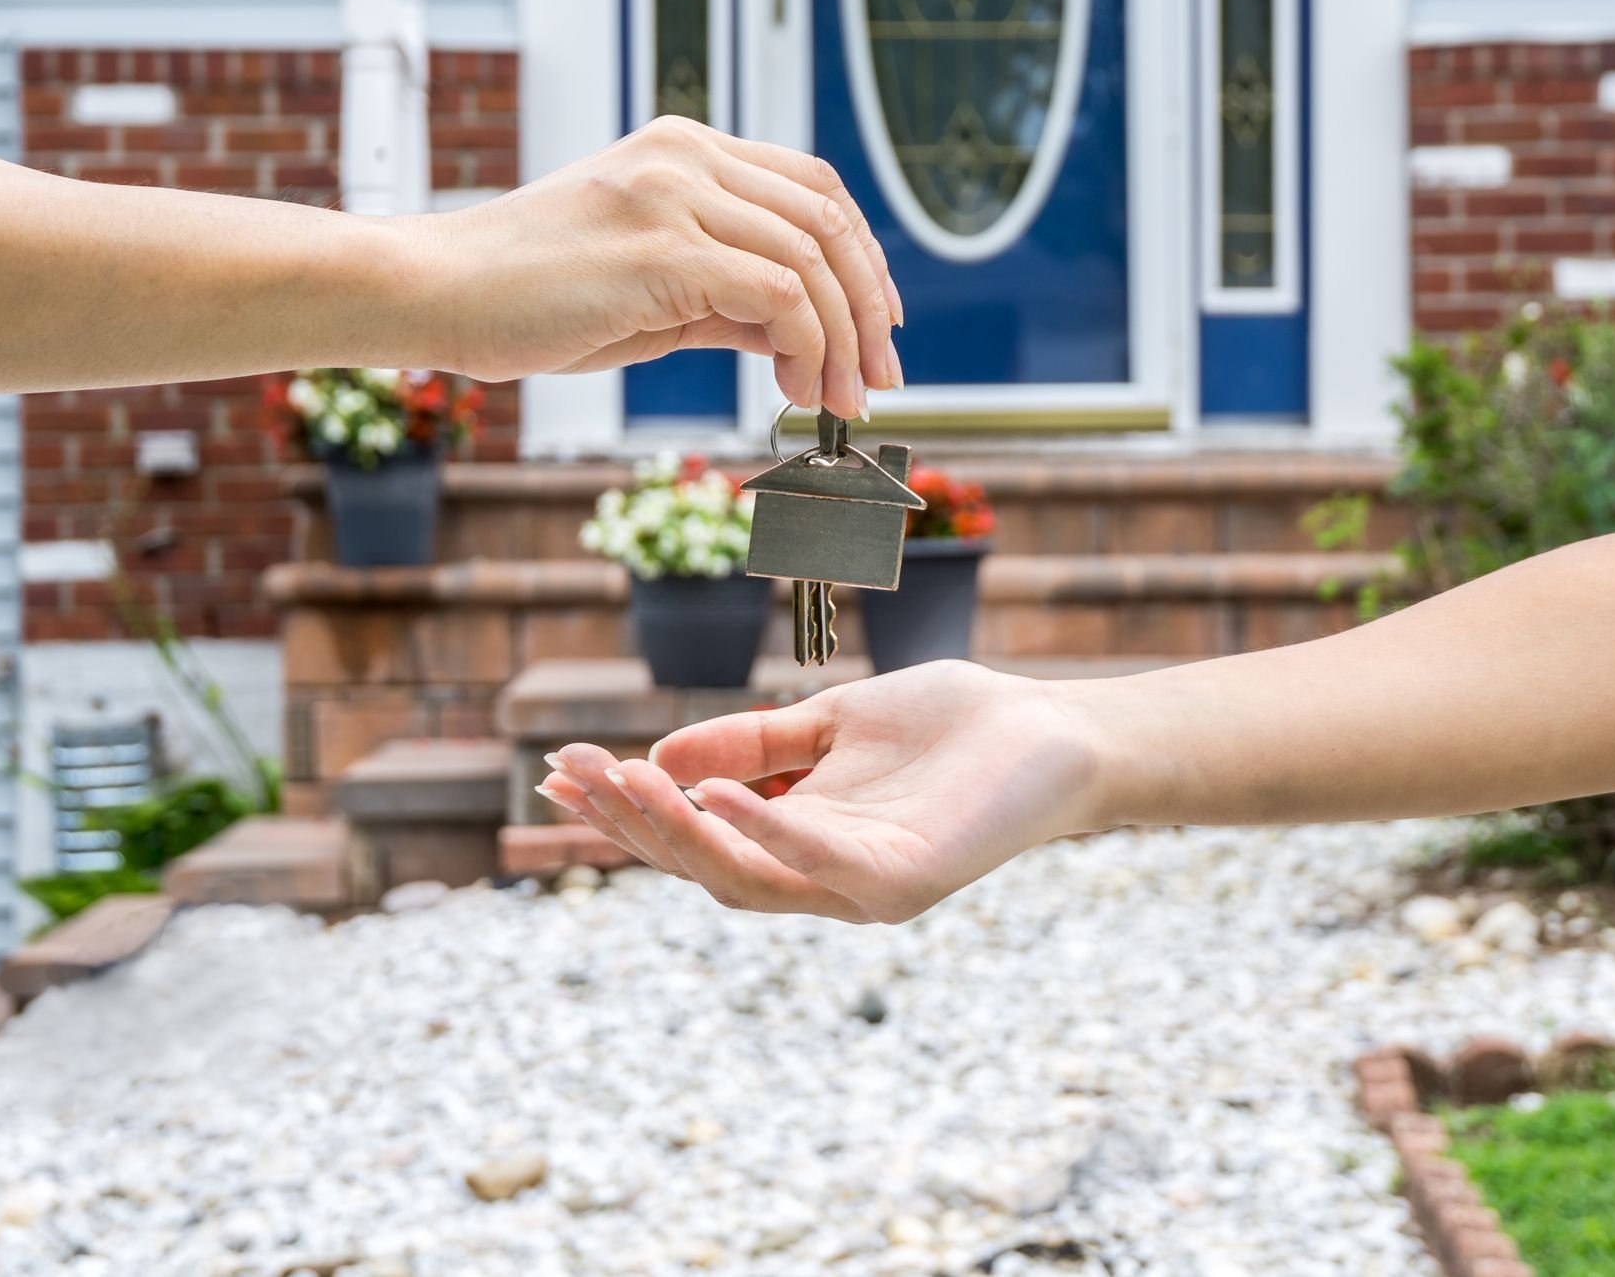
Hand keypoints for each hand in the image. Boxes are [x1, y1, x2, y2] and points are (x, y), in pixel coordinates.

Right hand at [415, 116, 903, 418]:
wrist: (436, 293)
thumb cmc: (528, 298)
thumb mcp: (651, 291)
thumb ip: (730, 300)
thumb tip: (805, 336)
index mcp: (684, 150)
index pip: (812, 186)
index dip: (862, 254)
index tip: (877, 323)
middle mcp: (686, 156)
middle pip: (828, 217)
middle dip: (870, 304)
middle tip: (880, 375)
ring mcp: (674, 195)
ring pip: (812, 258)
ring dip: (844, 339)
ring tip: (842, 400)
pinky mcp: (662, 248)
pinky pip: (776, 296)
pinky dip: (806, 347)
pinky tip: (797, 389)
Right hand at [535, 661, 1098, 922]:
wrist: (1055, 730)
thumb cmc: (952, 727)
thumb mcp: (831, 723)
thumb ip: (754, 743)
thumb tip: (663, 754)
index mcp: (799, 842)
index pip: (693, 838)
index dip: (624, 813)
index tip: (558, 773)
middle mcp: (822, 880)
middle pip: (704, 867)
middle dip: (633, 822)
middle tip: (576, 772)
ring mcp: (861, 891)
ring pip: (747, 879)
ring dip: (681, 831)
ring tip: (631, 778)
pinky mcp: (903, 884)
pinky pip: (821, 867)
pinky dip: (767, 830)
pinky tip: (717, 792)